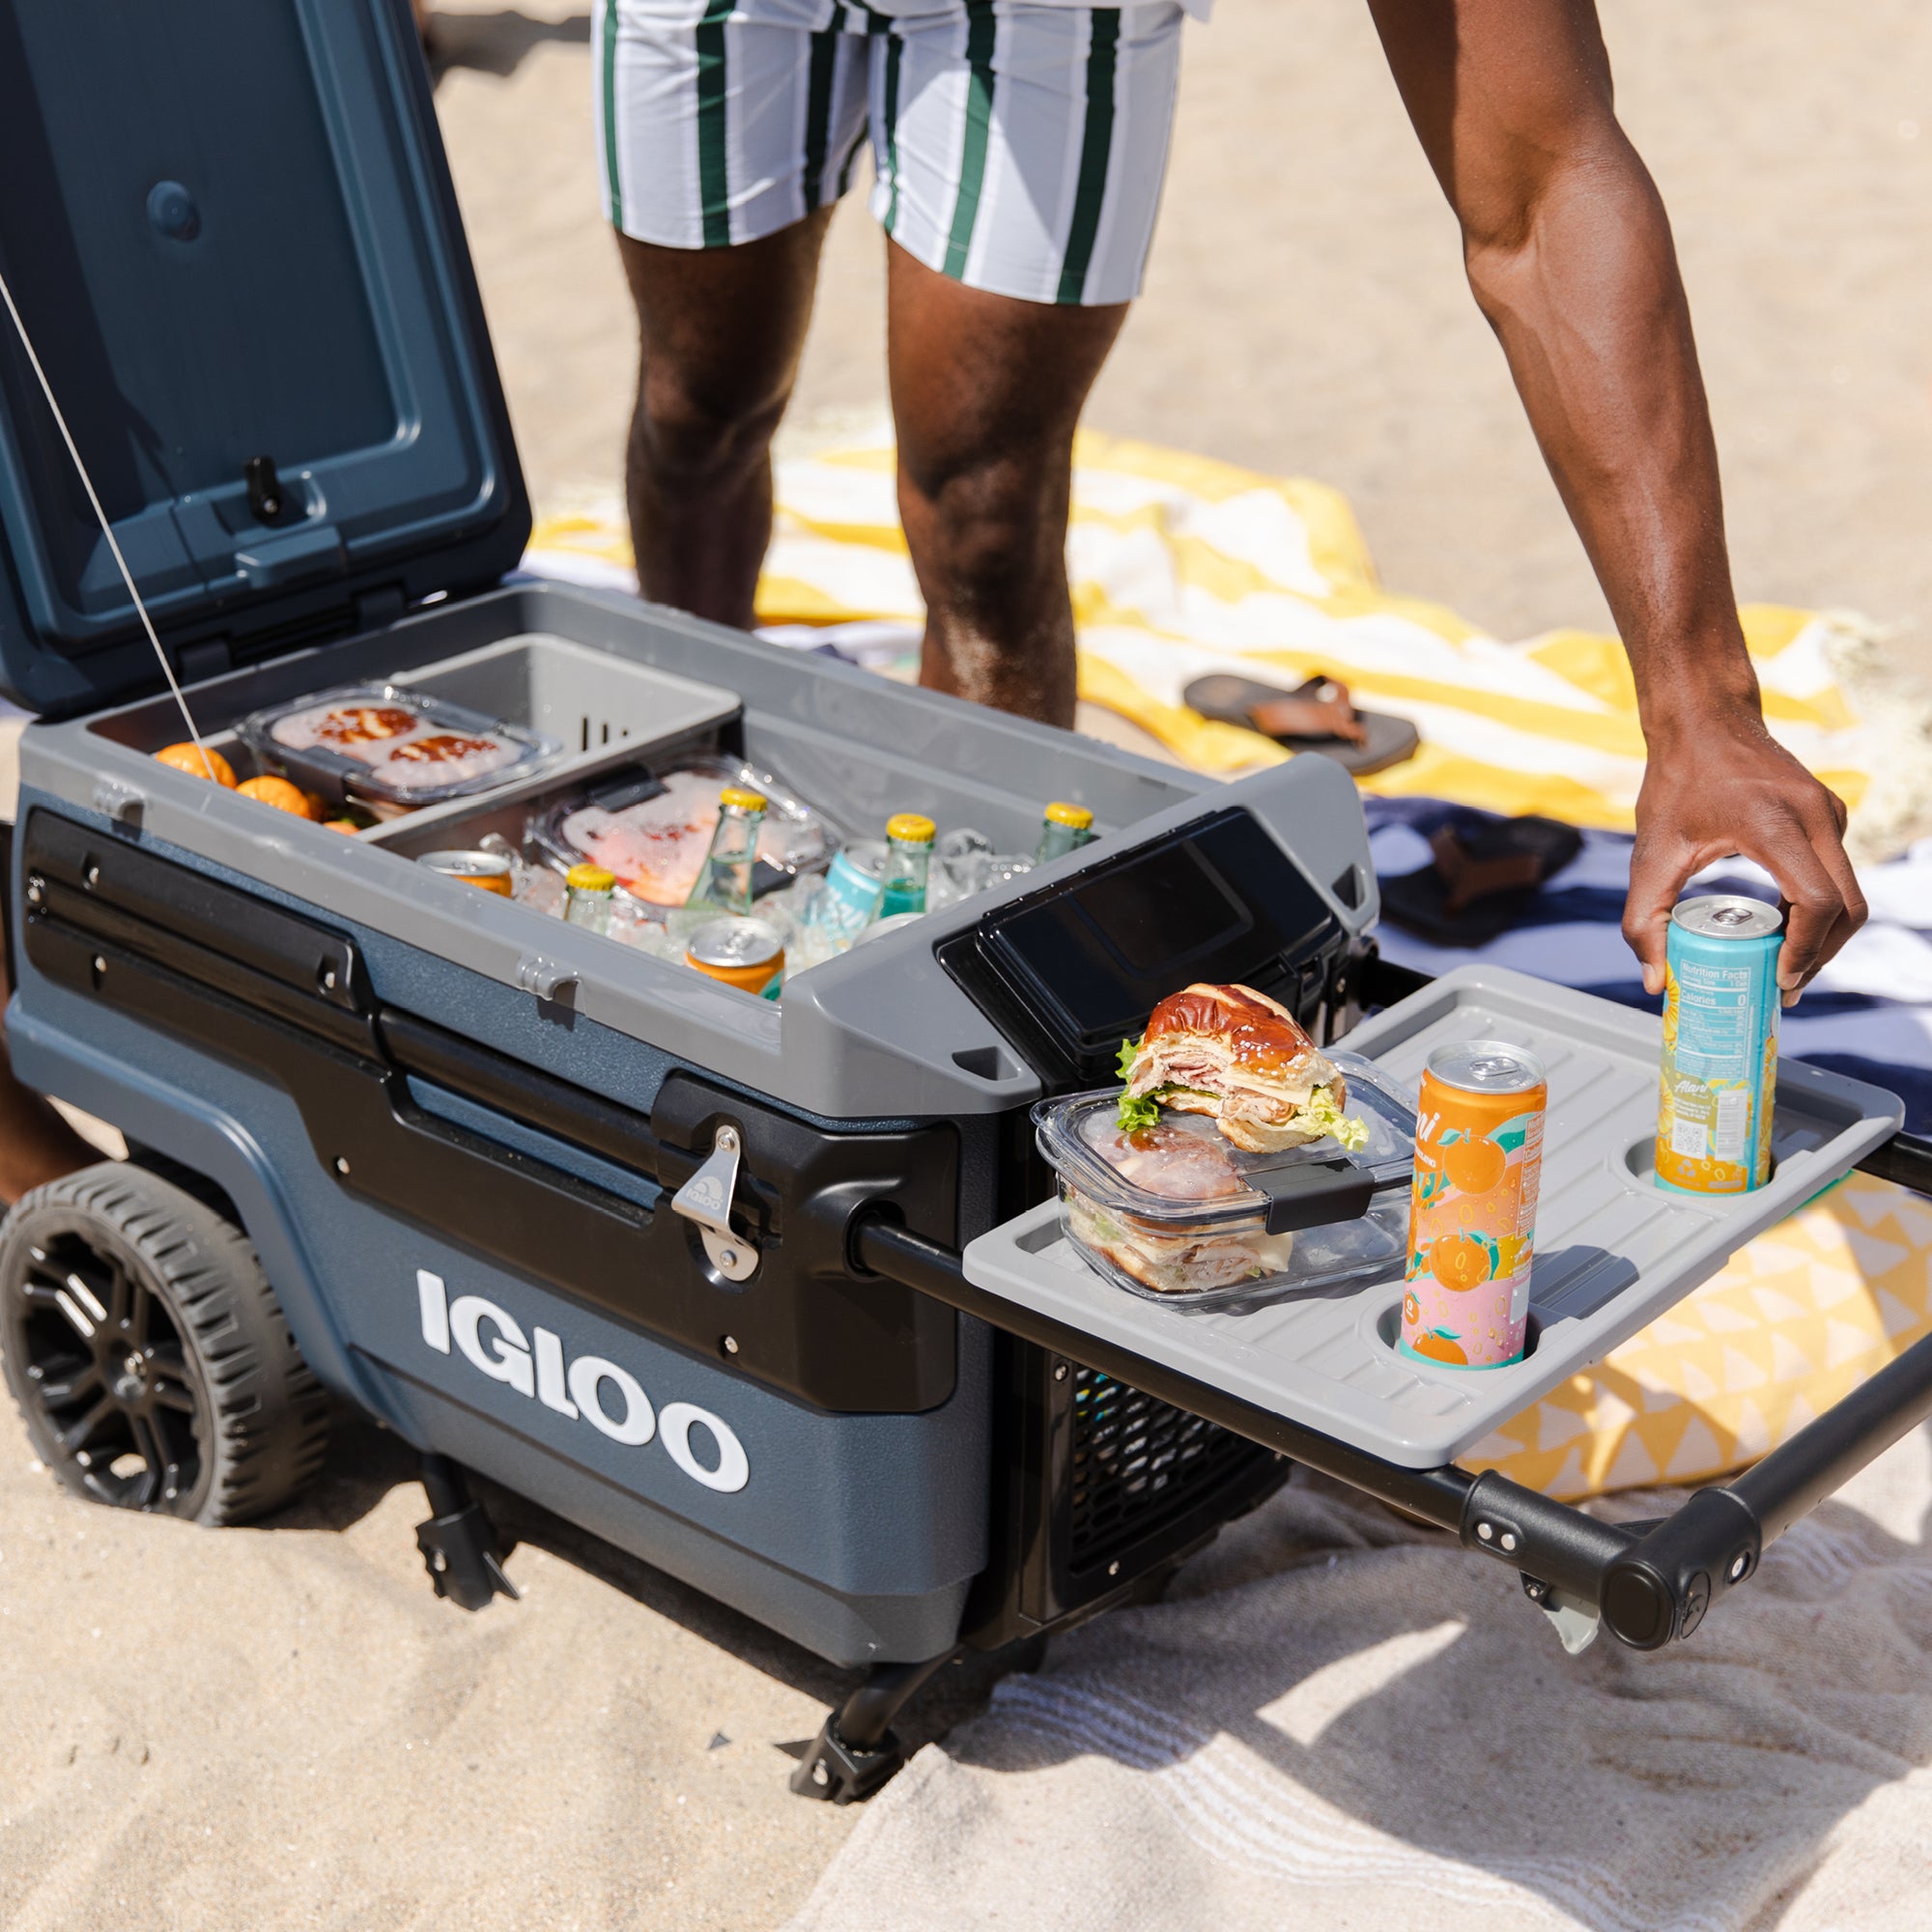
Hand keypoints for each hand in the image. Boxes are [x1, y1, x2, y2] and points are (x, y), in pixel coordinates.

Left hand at [1624, 710, 1866, 1006]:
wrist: (1704, 719)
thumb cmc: (1676, 781)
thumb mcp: (1651, 853)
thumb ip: (1644, 919)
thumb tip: (1658, 982)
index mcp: (1775, 823)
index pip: (1817, 900)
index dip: (1805, 949)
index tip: (1780, 979)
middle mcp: (1816, 816)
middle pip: (1847, 906)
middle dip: (1820, 955)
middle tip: (1786, 987)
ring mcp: (1830, 814)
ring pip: (1849, 893)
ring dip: (1823, 936)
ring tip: (1784, 969)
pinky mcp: (1829, 816)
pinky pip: (1837, 874)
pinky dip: (1819, 911)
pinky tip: (1785, 933)